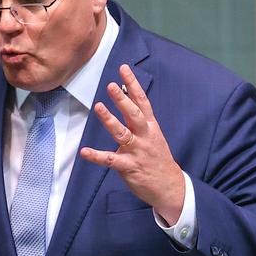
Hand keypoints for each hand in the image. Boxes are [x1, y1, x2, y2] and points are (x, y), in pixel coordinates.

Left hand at [80, 64, 184, 224]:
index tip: (123, 69)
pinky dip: (97, 156)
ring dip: (110, 120)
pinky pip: (111, 160)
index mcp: (150, 127)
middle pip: (134, 114)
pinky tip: (85, 152)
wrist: (170, 187)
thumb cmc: (157, 158)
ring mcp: (137, 151)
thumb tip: (125, 97)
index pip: (142, 101)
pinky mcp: (129, 167)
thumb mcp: (152, 135)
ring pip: (122, 134)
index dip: (132, 84)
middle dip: (122, 100)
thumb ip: (139, 119)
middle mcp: (144, 136)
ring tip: (99, 107)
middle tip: (110, 86)